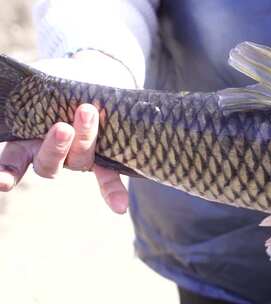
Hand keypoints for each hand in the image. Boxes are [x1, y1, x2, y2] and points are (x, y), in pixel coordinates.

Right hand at [0, 52, 134, 213]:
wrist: (89, 75)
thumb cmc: (56, 81)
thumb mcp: (39, 85)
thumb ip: (31, 92)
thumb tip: (21, 86)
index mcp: (27, 139)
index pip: (12, 160)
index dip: (6, 171)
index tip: (3, 183)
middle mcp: (50, 154)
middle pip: (48, 162)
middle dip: (56, 145)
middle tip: (62, 127)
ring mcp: (77, 158)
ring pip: (79, 160)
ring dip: (85, 140)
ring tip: (89, 112)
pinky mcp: (104, 156)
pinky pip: (107, 176)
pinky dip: (112, 191)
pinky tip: (120, 208)